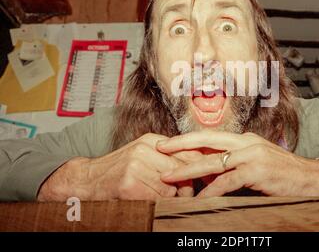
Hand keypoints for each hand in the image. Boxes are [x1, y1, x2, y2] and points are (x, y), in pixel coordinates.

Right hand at [37, 133, 201, 200]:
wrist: (87, 179)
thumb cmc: (120, 169)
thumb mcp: (144, 154)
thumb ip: (167, 157)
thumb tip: (197, 166)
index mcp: (152, 140)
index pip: (187, 151)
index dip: (198, 166)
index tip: (205, 177)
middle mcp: (144, 149)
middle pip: (181, 170)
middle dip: (186, 185)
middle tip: (185, 194)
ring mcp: (136, 166)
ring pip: (170, 187)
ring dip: (170, 197)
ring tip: (160, 197)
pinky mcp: (129, 185)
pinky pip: (155, 199)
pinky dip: (156, 204)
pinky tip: (147, 200)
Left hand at [157, 131, 318, 197]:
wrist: (312, 178)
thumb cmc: (282, 173)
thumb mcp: (256, 163)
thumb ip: (234, 164)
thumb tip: (209, 173)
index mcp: (244, 139)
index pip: (211, 136)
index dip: (188, 139)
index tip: (168, 143)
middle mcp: (246, 143)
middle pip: (207, 140)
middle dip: (180, 145)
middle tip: (158, 149)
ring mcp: (252, 155)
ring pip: (213, 161)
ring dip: (188, 169)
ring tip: (169, 176)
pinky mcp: (258, 171)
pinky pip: (228, 181)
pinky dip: (212, 190)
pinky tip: (200, 197)